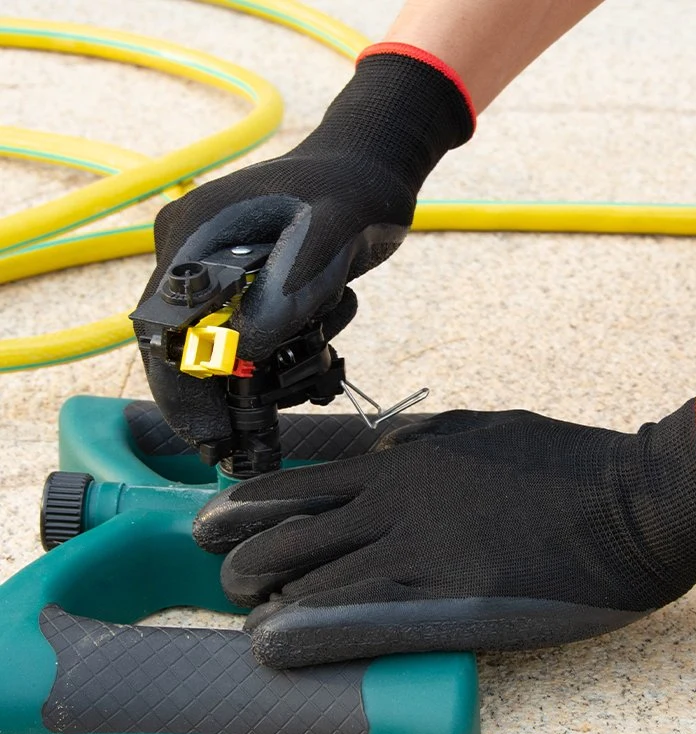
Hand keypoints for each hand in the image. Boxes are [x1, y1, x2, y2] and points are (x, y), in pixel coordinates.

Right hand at [134, 47, 473, 445]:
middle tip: (244, 446)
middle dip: (219, 397)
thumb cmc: (354, 189)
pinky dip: (285, 352)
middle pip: (184, 346)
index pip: (163, 327)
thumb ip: (285, 291)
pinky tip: (326, 337)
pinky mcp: (246, 285)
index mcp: (194, 234)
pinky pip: (249, 337)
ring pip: (221, 348)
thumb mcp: (331, 235)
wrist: (373, 166)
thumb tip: (239, 353)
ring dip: (270, 370)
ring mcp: (216, 271)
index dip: (180, 388)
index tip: (210, 434)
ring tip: (321, 360)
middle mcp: (192, 255)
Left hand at [193, 383, 695, 667]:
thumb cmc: (563, 460)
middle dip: (244, 560)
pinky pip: (358, 618)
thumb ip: (424, 440)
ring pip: (311, 578)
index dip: (245, 507)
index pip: (297, 485)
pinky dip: (308, 632)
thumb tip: (382, 452)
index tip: (214, 525)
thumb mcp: (483, 427)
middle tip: (233, 579)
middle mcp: (396, 502)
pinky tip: (276, 643)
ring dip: (268, 601)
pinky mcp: (450, 600)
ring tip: (252, 617)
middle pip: (288, 534)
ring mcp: (419, 551)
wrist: (631, 501)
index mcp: (402, 463)